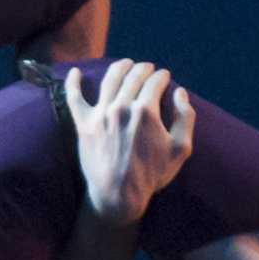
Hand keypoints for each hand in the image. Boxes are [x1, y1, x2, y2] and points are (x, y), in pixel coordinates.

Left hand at [68, 58, 194, 226]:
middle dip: (144, 68)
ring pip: (109, 80)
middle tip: (148, 68)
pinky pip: (74, 98)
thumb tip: (181, 93)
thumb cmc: (152, 175)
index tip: (165, 76)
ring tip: (126, 63)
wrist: (118, 196)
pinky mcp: (83, 124)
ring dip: (120, 67)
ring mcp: (100, 114)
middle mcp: (121, 107)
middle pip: (133, 77)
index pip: (155, 82)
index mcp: (145, 111)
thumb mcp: (180, 149)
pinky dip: (72, 82)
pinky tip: (74, 72)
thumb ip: (185, 118)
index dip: (162, 76)